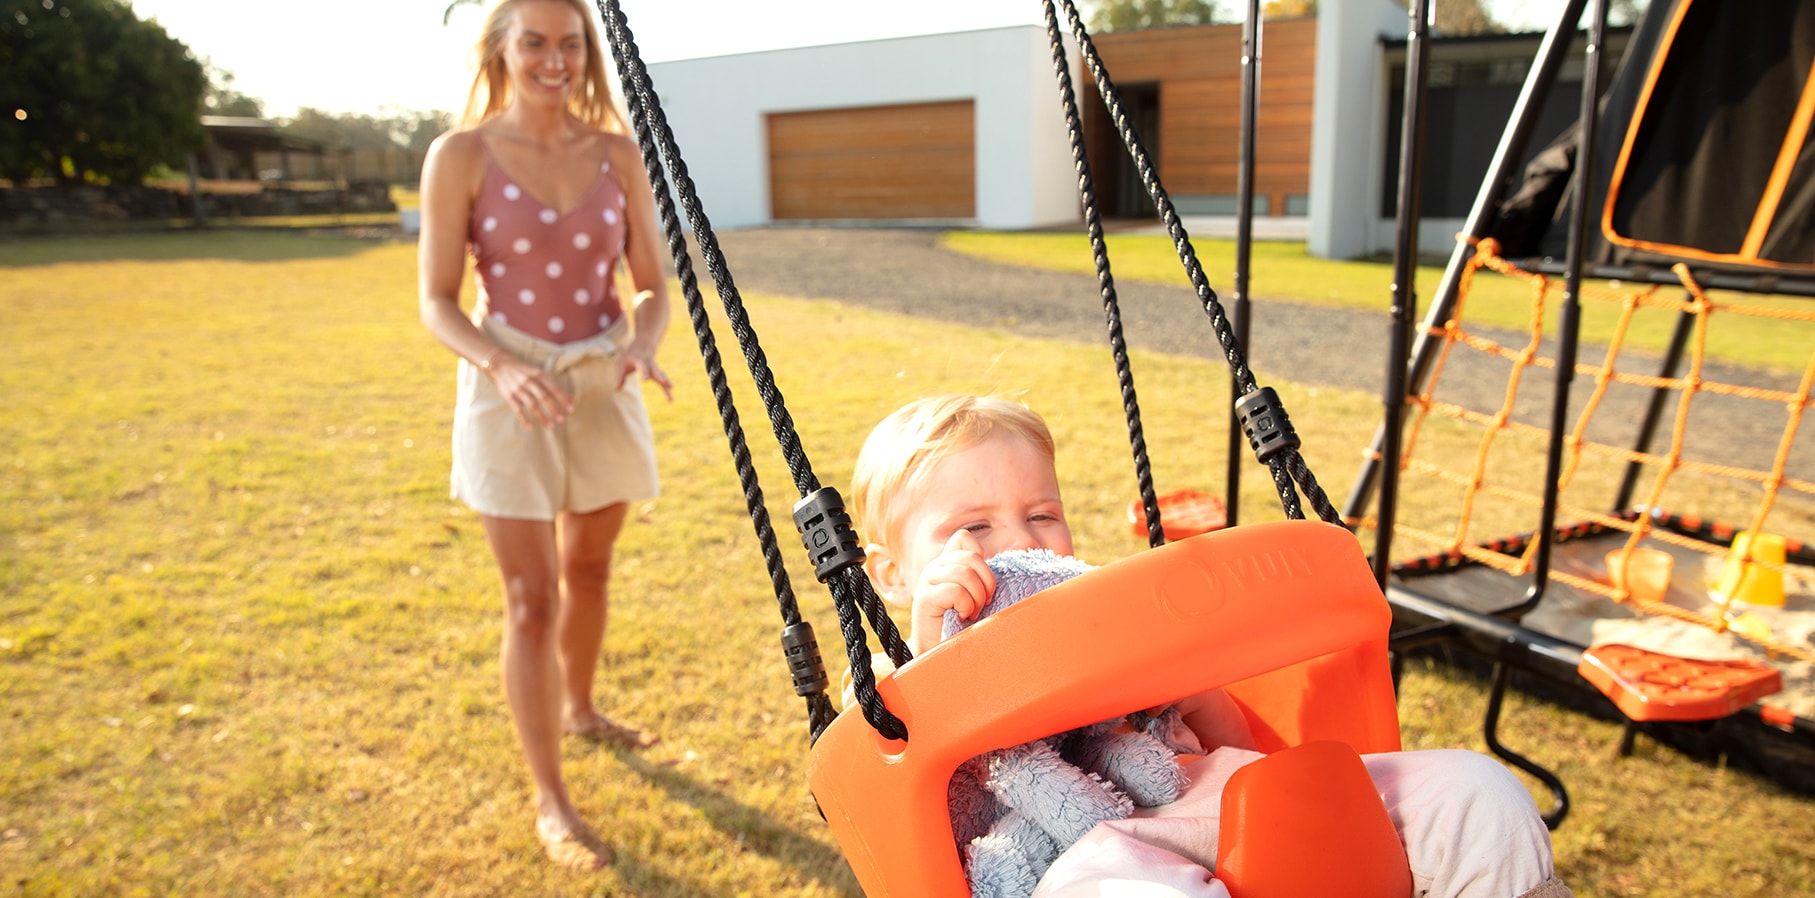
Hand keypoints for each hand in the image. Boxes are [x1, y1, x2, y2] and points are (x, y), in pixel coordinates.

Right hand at [487, 354, 572, 428]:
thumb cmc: (526, 372)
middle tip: (562, 419)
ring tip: (551, 426)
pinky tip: (530, 427)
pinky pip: (517, 409)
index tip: (571, 409)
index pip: (553, 388)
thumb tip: (570, 399)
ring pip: (532, 405)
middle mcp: (529, 381)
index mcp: (539, 374)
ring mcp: (518, 389)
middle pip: (543, 397)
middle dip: (553, 409)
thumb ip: (553, 385)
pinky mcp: (509, 396)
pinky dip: (524, 419)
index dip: (563, 399)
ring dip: (542, 416)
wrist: (501, 365)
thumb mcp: (539, 373)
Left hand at [616, 345, 673, 401]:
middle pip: (655, 369)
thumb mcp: (621, 364)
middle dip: (659, 376)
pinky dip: (667, 391)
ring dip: (666, 382)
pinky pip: (663, 383)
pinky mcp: (658, 375)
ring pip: (661, 375)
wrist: (643, 347)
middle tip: (662, 382)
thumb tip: (617, 389)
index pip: (642, 366)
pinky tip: (671, 400)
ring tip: (671, 389)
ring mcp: (655, 369)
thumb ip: (620, 376)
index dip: (644, 372)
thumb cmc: (630, 357)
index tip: (646, 380)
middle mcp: (649, 363)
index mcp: (640, 360)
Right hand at [908, 529, 995, 654]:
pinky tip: (963, 616)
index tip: (982, 583)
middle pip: (970, 557)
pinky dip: (966, 605)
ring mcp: (928, 581)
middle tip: (984, 603)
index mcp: (948, 563)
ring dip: (976, 597)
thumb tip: (1011, 562)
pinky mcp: (924, 598)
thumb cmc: (962, 624)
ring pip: (964, 573)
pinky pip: (954, 591)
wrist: (938, 652)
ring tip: (973, 612)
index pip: (962, 538)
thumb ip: (981, 577)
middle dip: (986, 582)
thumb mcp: (975, 596)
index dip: (979, 556)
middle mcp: (936, 567)